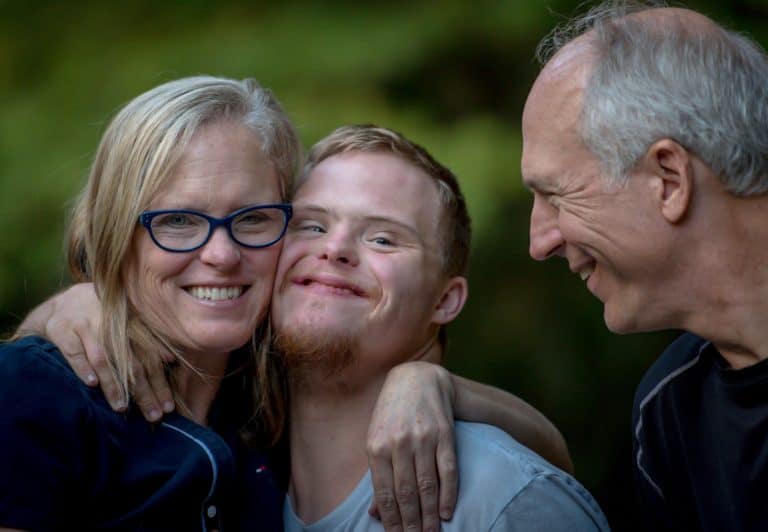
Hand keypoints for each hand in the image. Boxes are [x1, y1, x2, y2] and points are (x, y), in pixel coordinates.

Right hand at [27, 283, 174, 420]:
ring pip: (103, 359)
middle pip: (131, 363)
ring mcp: (87, 327)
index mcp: (131, 326)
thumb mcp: (126, 324)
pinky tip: (91, 384)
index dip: (160, 383)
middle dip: (143, 392)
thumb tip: (171, 359)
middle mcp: (112, 326)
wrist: (64, 303)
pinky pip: (74, 352)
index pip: (150, 359)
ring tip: (122, 407)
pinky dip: (83, 368)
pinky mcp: (63, 331)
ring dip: (113, 384)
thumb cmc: (102, 318)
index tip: (168, 407)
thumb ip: (148, 341)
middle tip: (153, 416)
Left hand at [366, 361, 457, 531]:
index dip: (391, 519)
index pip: (384, 493)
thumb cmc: (391, 413)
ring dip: (430, 515)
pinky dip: (448, 494)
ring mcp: (423, 438)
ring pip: (427, 485)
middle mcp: (399, 443)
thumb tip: (374, 512)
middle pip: (406, 493)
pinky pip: (448, 470)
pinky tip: (448, 512)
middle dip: (411, 523)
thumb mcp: (376, 439)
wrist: (417, 379)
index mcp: (377, 446)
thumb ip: (377, 475)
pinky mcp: (444, 434)